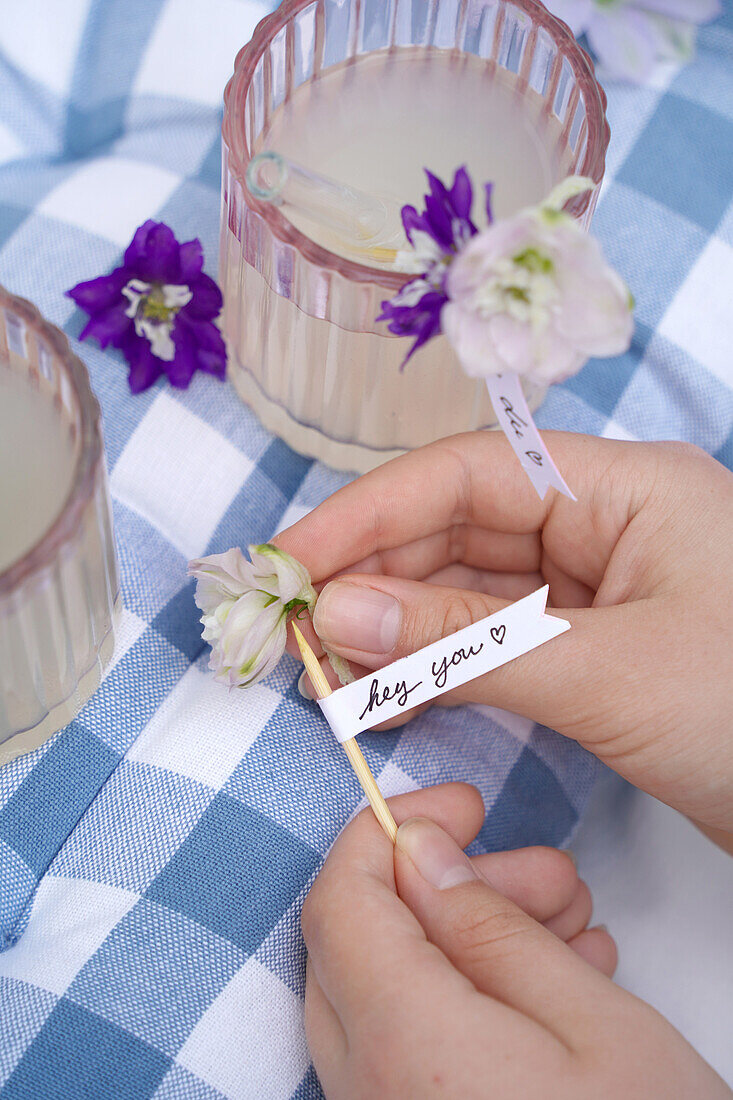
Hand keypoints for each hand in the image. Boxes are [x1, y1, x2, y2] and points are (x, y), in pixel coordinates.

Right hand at [277, 432, 732, 837]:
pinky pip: (497, 644)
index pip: (463, 476)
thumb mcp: (606, 673)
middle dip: (373, 579)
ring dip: (397, 628)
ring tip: (326, 674)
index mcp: (620, 488)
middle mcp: (603, 524)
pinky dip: (441, 667)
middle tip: (293, 634)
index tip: (287, 564)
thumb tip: (338, 612)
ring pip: (470, 592)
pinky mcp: (594, 651)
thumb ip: (467, 641)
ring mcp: (597, 590)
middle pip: (457, 530)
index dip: (365, 514)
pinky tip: (388, 695)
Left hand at [303, 784, 729, 1098]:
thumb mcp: (588, 1020)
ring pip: (391, 989)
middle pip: (366, 940)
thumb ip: (485, 925)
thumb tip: (414, 849)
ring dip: (470, 940)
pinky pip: (412, 1043)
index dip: (387, 830)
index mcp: (402, 1045)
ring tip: (573, 930)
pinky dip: (468, 997)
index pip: (339, 898)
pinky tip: (556, 987)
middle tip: (548, 878)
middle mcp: (367, 1091)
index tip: (460, 802)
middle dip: (451, 887)